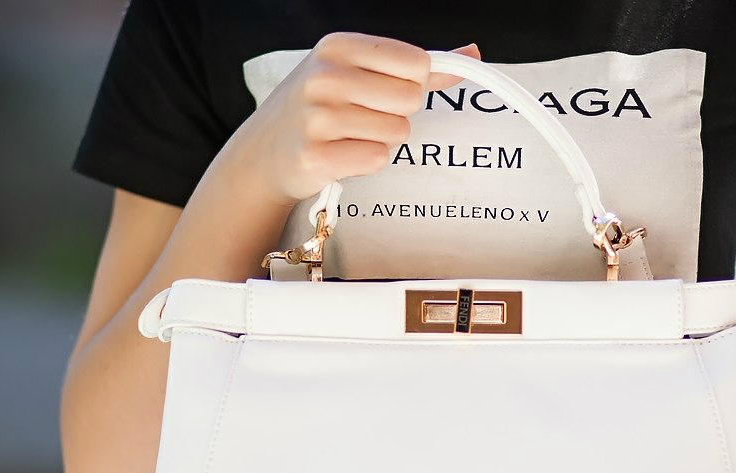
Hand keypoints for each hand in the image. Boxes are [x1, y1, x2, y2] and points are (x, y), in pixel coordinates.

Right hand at [238, 33, 480, 204]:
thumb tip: (470, 53)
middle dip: (397, 114)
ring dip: (382, 140)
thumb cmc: (319, 108)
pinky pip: (377, 158)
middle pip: (411, 99)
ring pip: (398, 132)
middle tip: (364, 116)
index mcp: (338, 47)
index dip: (412, 83)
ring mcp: (318, 117)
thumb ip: (415, 65)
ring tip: (349, 135)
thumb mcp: (357, 72)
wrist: (265, 152)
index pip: (416, 63)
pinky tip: (341, 154)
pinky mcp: (317, 155)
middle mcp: (325, 77)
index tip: (387, 90)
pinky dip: (366, 162)